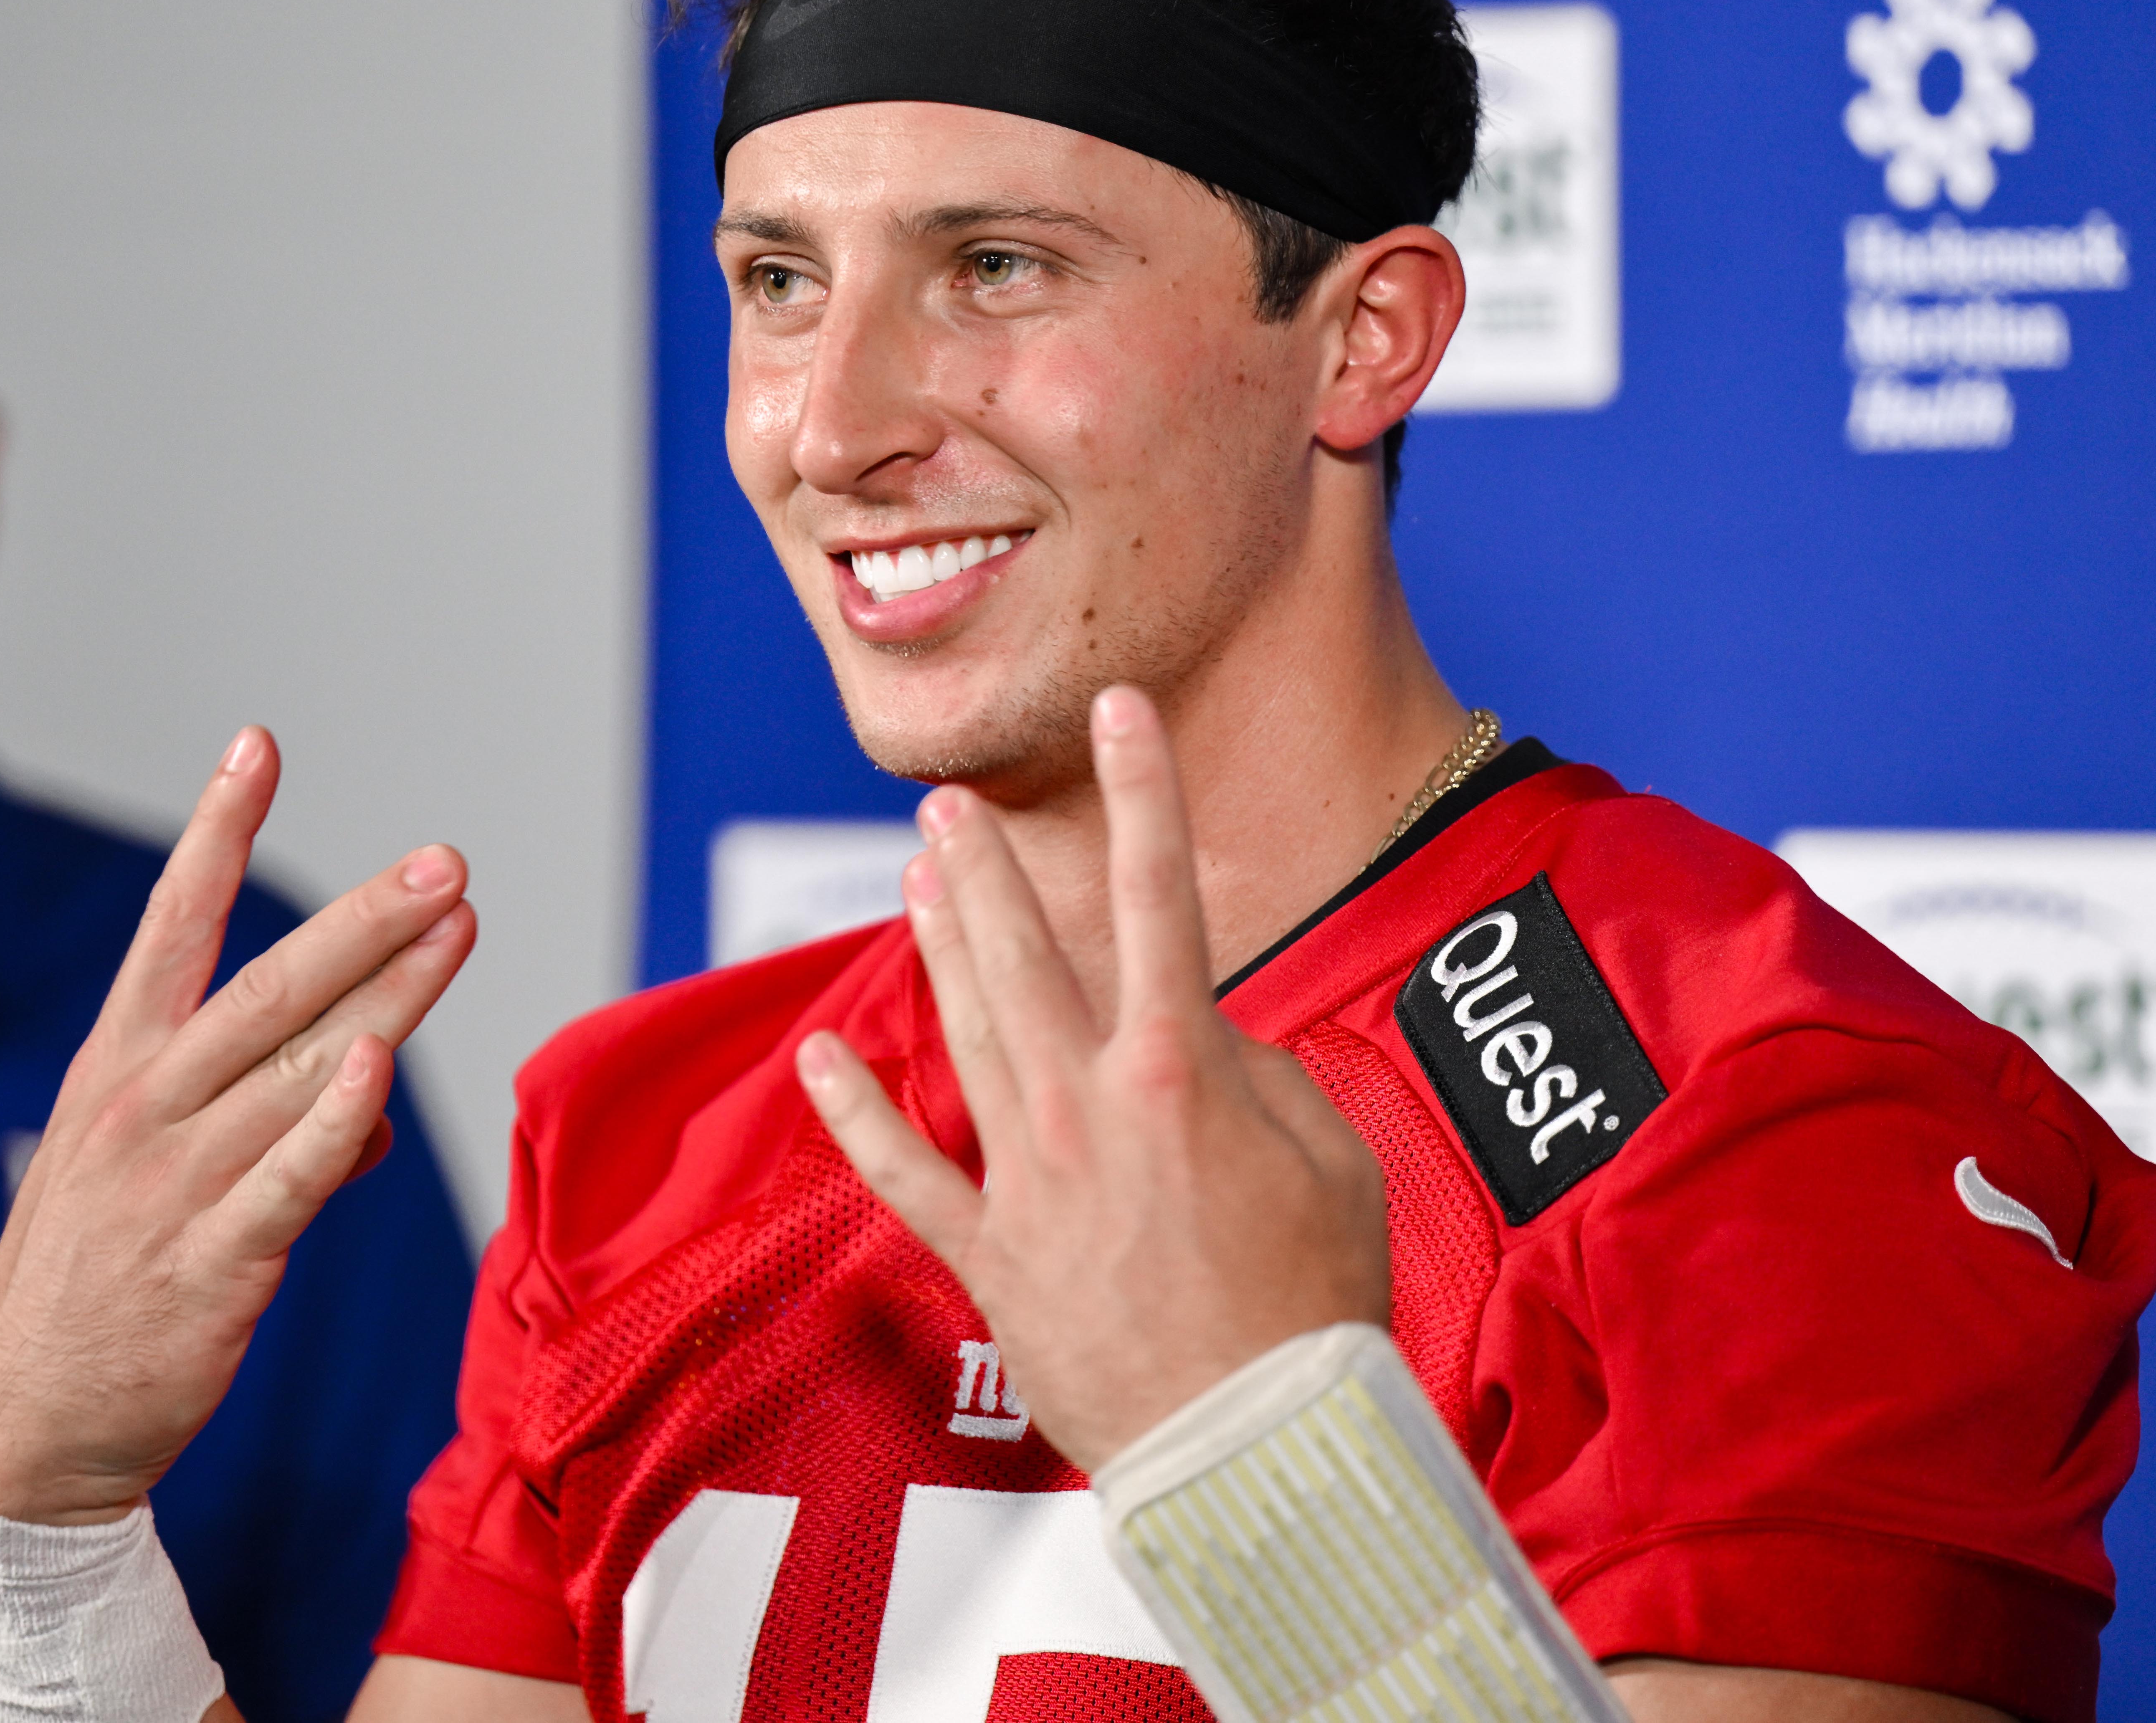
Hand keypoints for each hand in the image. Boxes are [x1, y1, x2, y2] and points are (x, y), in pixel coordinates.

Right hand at [0, 727, 476, 1522]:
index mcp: (118, 1071)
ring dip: (388, 996)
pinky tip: (375, 1072)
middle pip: (266, 988)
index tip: (256, 742)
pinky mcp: (212, 1266)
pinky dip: (331, 1127)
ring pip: (298, 1069)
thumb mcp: (159, 1176)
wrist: (25, 1433)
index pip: (172, 926)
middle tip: (443, 859)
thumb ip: (266, 1120)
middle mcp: (144, 1111)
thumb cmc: (101, 1286)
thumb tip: (367, 1098)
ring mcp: (175, 1186)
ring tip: (460, 927)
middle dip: (361, 918)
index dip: (216, 830)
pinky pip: (285, 1182)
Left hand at [797, 686, 1390, 1471]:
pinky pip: (907, 1174)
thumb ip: (1261, 1077)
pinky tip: (822, 1054)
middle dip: (986, 864)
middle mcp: (1090, 1107)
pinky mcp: (993, 1259)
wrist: (1262, 1446)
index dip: (1145, 790)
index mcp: (1182, 1072)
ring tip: (912, 872)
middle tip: (944, 799)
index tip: (1123, 709)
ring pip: (967, 1032)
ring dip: (937, 944)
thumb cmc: (1319, 1307)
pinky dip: (858, 1115)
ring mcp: (1031, 1181)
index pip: (1160, 897)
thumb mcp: (1332, 1162)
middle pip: (1025, 953)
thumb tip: (1203, 1036)